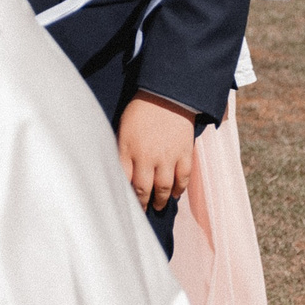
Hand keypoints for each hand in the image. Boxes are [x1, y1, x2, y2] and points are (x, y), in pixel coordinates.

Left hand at [118, 94, 196, 210]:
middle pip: (144, 190)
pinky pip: (183, 178)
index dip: (125, 195)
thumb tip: (120, 171)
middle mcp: (147, 157)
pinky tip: (176, 194)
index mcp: (128, 149)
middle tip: (142, 211)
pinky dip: (180, 189)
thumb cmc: (141, 110)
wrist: (167, 93)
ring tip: (158, 205)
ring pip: (164, 188)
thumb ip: (122, 151)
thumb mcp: (123, 128)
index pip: (123, 180)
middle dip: (142, 203)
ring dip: (161, 200)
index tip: (125, 204)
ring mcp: (167, 156)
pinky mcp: (184, 153)